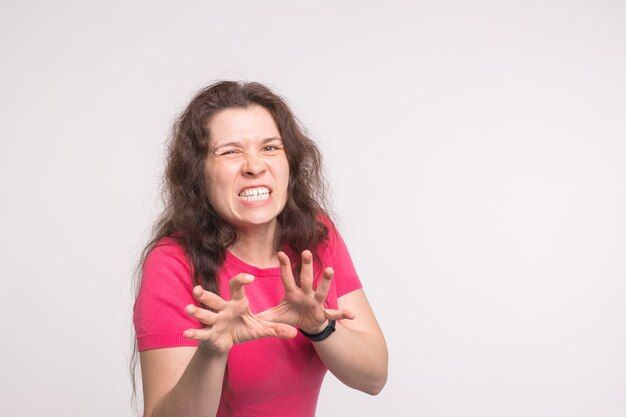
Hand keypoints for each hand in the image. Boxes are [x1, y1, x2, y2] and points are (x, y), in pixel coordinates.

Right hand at [183, 273, 297, 353]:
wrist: (227, 342)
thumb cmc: (243, 329)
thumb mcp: (261, 329)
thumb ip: (276, 328)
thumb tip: (295, 332)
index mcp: (236, 303)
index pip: (236, 287)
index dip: (242, 280)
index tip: (250, 277)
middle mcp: (223, 308)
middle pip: (214, 299)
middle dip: (206, 295)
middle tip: (198, 289)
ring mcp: (214, 320)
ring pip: (204, 313)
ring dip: (197, 311)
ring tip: (189, 308)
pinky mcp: (209, 333)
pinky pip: (202, 332)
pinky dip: (195, 332)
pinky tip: (187, 332)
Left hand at [258, 250, 354, 333]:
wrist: (308, 325)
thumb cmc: (292, 315)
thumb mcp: (276, 316)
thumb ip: (263, 315)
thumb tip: (244, 316)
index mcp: (293, 293)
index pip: (287, 278)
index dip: (284, 266)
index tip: (280, 253)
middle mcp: (306, 294)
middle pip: (305, 279)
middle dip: (305, 266)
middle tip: (305, 252)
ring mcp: (316, 303)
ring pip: (321, 291)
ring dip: (325, 281)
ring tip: (329, 269)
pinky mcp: (323, 314)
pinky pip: (333, 314)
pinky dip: (342, 314)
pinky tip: (351, 315)